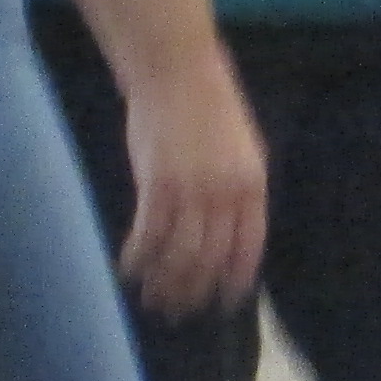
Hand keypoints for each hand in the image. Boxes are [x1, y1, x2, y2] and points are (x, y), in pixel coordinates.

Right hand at [117, 50, 267, 317]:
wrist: (176, 69)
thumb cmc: (209, 104)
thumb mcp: (242, 148)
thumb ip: (237, 190)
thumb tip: (227, 232)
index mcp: (252, 186)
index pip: (247, 249)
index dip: (233, 282)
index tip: (222, 304)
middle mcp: (225, 195)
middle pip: (210, 260)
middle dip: (193, 291)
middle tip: (177, 310)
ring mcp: (191, 191)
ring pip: (179, 255)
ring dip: (163, 282)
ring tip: (151, 298)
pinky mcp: (156, 184)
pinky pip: (148, 236)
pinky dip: (138, 257)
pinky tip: (128, 269)